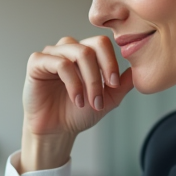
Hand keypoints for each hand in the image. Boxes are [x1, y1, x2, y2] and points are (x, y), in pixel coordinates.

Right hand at [21, 35, 133, 171]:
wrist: (57, 131)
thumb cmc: (77, 113)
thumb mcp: (107, 100)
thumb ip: (122, 85)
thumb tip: (138, 71)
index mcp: (84, 53)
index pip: (102, 44)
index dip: (111, 62)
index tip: (114, 85)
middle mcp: (68, 49)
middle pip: (92, 46)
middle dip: (100, 74)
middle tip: (101, 98)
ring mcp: (52, 54)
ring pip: (78, 53)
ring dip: (88, 80)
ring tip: (88, 102)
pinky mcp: (37, 63)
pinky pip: (59, 63)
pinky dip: (72, 82)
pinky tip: (76, 99)